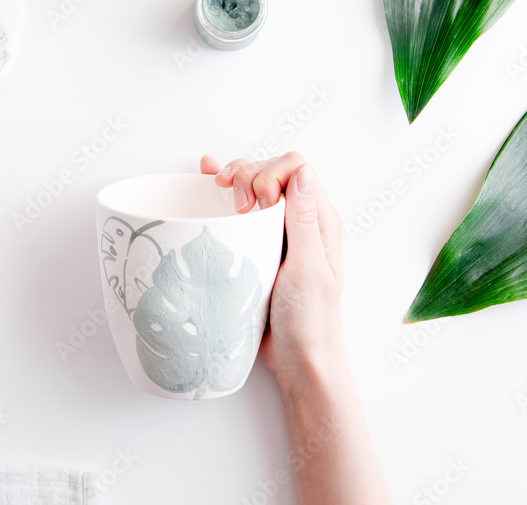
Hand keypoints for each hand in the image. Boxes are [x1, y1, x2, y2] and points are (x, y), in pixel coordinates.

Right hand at [200, 153, 345, 387]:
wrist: (299, 360)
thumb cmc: (311, 321)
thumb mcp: (309, 268)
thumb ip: (305, 220)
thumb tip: (303, 171)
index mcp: (320, 220)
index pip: (295, 168)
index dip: (270, 174)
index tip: (257, 204)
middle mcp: (300, 221)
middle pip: (271, 170)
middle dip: (248, 175)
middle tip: (238, 209)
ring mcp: (277, 233)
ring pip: (254, 185)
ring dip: (234, 179)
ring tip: (218, 191)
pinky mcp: (257, 246)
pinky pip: (241, 210)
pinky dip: (224, 191)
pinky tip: (206, 177)